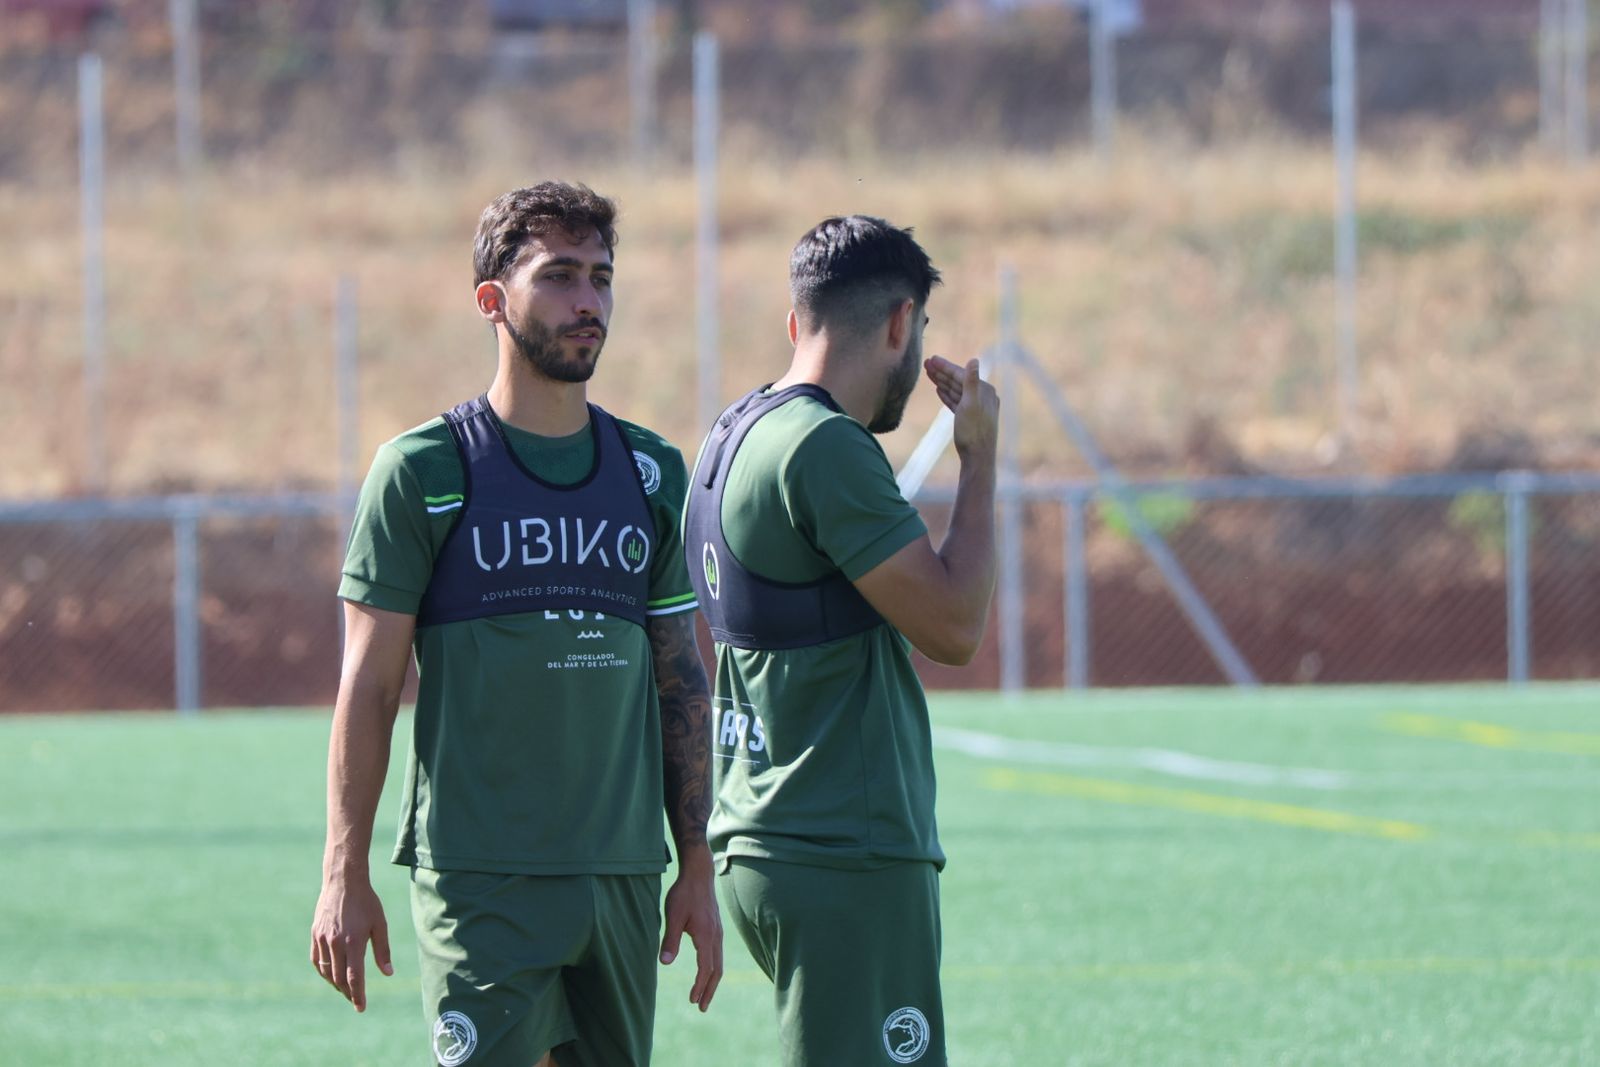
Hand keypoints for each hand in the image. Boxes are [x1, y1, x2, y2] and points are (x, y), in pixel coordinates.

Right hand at [310, 874, 392, 1011]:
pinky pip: (316, 961)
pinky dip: (323, 972)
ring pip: (325, 972)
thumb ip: (382, 950)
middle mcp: (335, 943)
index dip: (357, 995)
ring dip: (335, 984)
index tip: (361, 1007)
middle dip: (347, 992)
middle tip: (355, 1000)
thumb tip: (388, 973)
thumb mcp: (379, 924)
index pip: (354, 977)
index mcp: (353, 942)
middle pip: (338, 978)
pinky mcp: (315, 934)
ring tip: (345, 989)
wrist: (343, 881)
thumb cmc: (366, 902)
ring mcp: (322, 939)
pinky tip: (330, 974)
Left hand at [659, 845, 723, 1010]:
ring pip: (719, 962)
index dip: (699, 986)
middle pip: (717, 970)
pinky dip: (714, 968)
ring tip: (704, 994)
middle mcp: (716, 936)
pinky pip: (718, 953)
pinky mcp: (716, 927)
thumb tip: (665, 963)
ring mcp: (718, 932)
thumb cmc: (684, 893)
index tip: (692, 1000)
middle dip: (709, 990)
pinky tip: (707, 970)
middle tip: (701, 1007)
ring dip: (712, 980)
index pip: (705, 968)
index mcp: (706, 936)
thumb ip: (670, 940)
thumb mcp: (673, 916)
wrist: (699, 873)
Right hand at [925, 355, 998, 461]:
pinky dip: (947, 395)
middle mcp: (982, 396)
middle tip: (926, 363)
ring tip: (929, 374)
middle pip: (958, 381)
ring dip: (942, 382)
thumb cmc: (973, 431)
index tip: (930, 359)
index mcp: (984, 390)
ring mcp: (976, 407)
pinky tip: (939, 390)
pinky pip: (957, 401)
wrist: (977, 457)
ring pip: (956, 390)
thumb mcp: (970, 404)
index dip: (945, 366)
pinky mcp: (970, 417)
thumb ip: (971, 381)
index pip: (961, 374)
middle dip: (942, 372)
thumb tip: (974, 360)